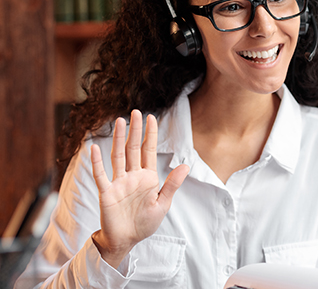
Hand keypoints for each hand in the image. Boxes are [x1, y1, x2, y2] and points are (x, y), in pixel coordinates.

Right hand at [90, 110, 189, 267]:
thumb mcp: (163, 203)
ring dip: (119, 139)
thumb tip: (186, 165)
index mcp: (147, 177)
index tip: (152, 117)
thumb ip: (172, 184)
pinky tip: (94, 148)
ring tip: (120, 121)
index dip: (150, 134)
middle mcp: (132, 176)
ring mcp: (118, 182)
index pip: (149, 151)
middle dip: (135, 130)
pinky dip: (97, 162)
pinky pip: (100, 175)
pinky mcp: (106, 192)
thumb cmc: (145, 223)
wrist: (127, 240)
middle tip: (137, 112)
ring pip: (118, 156)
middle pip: (133, 148)